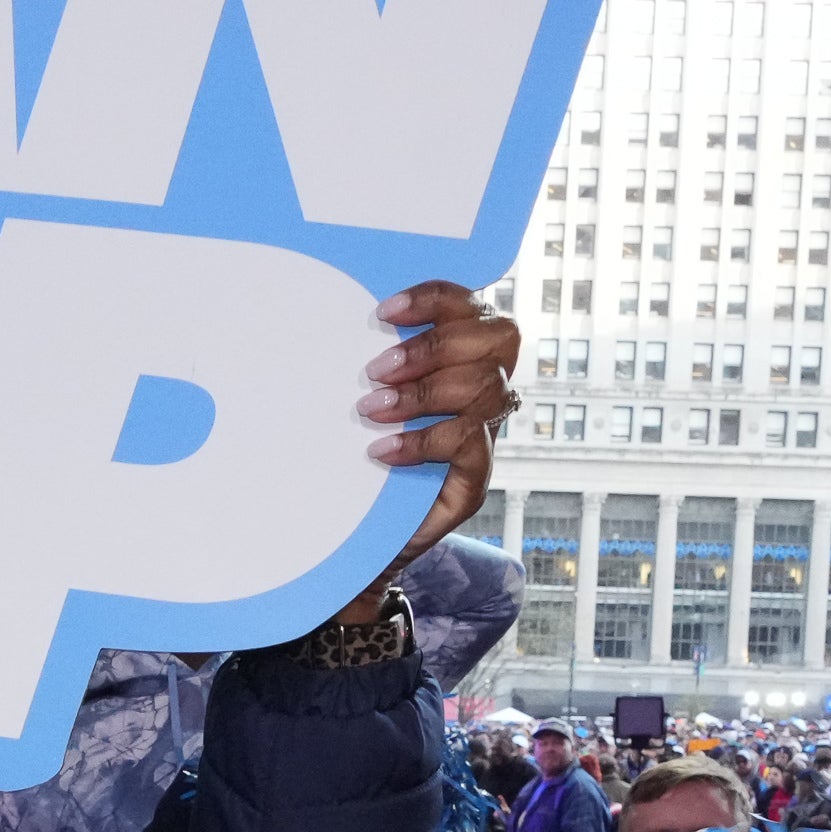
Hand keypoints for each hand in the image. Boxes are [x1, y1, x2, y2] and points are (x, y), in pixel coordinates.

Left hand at [349, 280, 523, 591]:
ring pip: (486, 389)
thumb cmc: (354, 454)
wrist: (352, 533)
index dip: (437, 298)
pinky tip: (381, 450)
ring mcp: (483, 435)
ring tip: (370, 411)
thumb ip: (370, 358)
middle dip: (434, 347)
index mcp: (461, 358)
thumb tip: (331, 310)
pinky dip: (421, 442)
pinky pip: (468, 445)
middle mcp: (482, 391)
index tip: (384, 312)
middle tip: (375, 372)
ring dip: (422, 393)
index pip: (473, 307)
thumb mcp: (357, 397)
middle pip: (499, 338)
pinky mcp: (473, 480)